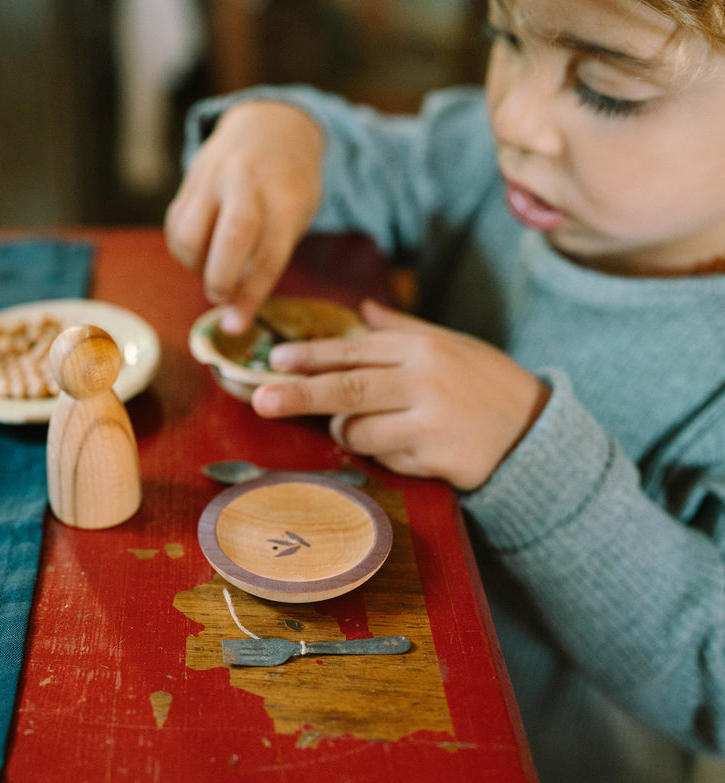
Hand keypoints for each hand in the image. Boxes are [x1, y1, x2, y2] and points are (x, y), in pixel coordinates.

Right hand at [164, 101, 324, 334]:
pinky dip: (182, 249)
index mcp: (286, 199)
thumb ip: (271, 253)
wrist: (271, 125)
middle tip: (220, 296)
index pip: (269, 255)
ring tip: (211, 271)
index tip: (235, 327)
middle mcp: (249, 184)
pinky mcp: (190, 178)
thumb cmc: (289, 186)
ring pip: (189, 233)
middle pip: (229, 238)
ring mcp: (215, 177)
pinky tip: (200, 253)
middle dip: (220, 279)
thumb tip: (237, 306)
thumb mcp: (298, 215)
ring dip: (195, 265)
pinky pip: (175, 223)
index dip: (250, 296)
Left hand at [251, 300, 549, 490]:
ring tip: (373, 426)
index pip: (354, 349)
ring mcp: (429, 420)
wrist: (536, 430)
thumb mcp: (451, 345)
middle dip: (299, 395)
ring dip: (350, 432)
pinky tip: (411, 446)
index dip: (311, 356)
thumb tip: (363, 308)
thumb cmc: (486, 383)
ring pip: (359, 431)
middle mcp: (423, 380)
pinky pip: (385, 459)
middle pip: (348, 388)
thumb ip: (403, 330)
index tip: (275, 361)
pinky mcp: (435, 457)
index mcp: (422, 348)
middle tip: (261, 400)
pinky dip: (384, 455)